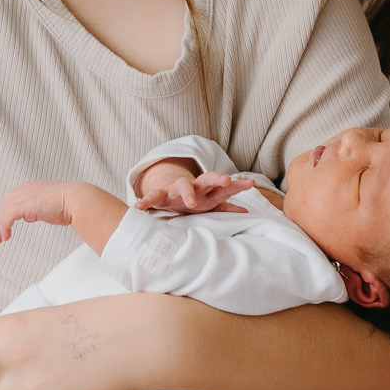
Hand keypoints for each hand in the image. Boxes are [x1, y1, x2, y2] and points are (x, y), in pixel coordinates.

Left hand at [0, 181, 73, 243]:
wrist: (77, 201)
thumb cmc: (70, 204)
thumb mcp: (49, 205)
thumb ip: (38, 209)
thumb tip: (32, 216)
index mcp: (32, 188)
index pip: (12, 199)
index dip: (6, 212)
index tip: (5, 224)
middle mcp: (26, 189)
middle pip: (4, 204)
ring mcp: (24, 196)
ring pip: (3, 211)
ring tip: (0, 238)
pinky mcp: (24, 205)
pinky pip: (7, 216)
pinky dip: (3, 227)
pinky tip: (6, 235)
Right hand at [137, 169, 254, 214]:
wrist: (167, 189)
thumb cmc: (192, 199)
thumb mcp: (209, 203)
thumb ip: (226, 207)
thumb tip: (245, 211)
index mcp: (208, 191)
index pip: (225, 186)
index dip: (237, 185)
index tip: (250, 183)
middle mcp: (194, 186)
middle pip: (207, 179)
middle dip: (217, 178)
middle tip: (226, 180)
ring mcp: (177, 189)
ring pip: (183, 185)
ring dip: (187, 191)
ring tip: (192, 201)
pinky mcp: (161, 194)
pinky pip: (153, 197)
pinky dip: (146, 201)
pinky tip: (139, 207)